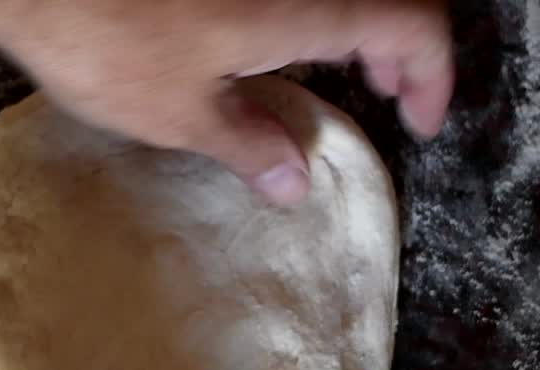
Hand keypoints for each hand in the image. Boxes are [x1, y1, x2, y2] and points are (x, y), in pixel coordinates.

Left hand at [0, 0, 453, 203]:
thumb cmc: (105, 38)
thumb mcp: (180, 114)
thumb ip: (249, 144)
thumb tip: (296, 182)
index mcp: (300, 11)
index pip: (411, 27)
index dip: (434, 75)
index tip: (421, 123)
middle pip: (384, 2)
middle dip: (403, 52)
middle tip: (394, 100)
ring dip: (358, 31)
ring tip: (349, 76)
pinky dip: (313, 20)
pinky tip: (281, 51)